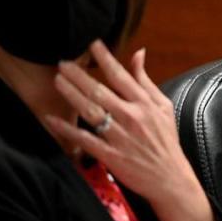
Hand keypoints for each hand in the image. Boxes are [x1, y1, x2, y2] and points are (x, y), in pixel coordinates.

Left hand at [45, 40, 221, 220]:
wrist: (169, 177)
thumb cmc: (165, 140)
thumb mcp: (162, 106)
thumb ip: (146, 80)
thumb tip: (139, 53)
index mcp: (145, 103)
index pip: (122, 76)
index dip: (105, 58)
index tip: (91, 43)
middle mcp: (132, 117)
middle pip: (101, 92)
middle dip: (79, 75)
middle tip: (63, 62)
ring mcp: (120, 137)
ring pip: (91, 112)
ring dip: (72, 95)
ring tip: (57, 80)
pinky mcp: (110, 155)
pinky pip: (85, 139)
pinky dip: (67, 130)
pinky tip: (52, 119)